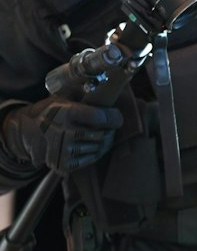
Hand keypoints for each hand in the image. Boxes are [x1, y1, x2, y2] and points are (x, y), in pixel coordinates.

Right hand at [0, 97, 121, 172]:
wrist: (27, 132)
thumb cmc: (50, 112)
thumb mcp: (62, 97)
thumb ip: (83, 94)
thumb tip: (108, 86)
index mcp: (65, 113)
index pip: (102, 118)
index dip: (114, 118)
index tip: (116, 117)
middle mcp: (63, 132)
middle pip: (102, 135)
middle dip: (110, 130)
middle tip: (109, 127)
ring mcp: (63, 150)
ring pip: (99, 148)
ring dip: (104, 142)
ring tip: (101, 135)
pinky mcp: (63, 164)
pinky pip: (91, 159)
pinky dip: (96, 152)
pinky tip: (93, 145)